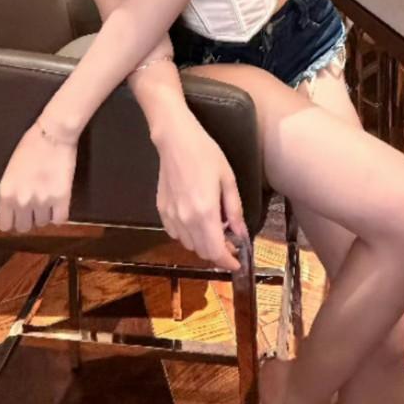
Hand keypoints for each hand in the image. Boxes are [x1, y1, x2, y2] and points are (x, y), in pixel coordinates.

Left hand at [0, 122, 78, 232]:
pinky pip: (60, 219)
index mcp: (6, 193)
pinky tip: (59, 203)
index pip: (4, 225)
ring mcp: (42, 201)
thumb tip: (13, 209)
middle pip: (24, 227)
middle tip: (34, 206)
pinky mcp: (62, 199)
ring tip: (48, 197)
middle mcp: (21, 201)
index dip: (12, 221)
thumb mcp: (10, 171)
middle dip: (29, 218)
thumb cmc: (30, 146)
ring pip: (43, 223)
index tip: (18, 216)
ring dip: (45, 214)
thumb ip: (10, 192)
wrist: (53, 134)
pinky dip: (60, 214)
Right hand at [153, 113, 247, 272]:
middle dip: (217, 253)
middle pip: (202, 252)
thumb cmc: (206, 154)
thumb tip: (241, 233)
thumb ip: (234, 209)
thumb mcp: (228, 179)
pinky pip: (175, 233)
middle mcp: (186, 220)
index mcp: (205, 213)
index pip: (216, 251)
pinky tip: (195, 221)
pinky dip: (187, 235)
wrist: (176, 140)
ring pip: (188, 244)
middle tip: (230, 242)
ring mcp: (171, 216)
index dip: (227, 262)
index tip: (237, 263)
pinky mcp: (162, 210)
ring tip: (214, 229)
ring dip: (202, 244)